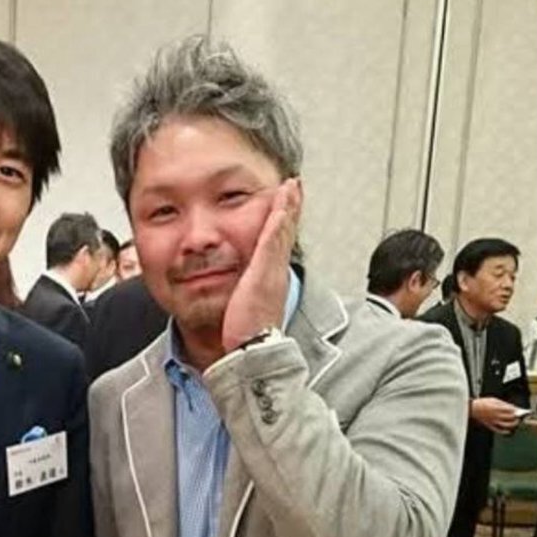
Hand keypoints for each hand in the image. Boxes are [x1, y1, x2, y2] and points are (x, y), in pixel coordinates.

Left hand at [221, 178, 302, 354]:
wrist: (252, 352)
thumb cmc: (245, 335)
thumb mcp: (246, 307)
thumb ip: (245, 296)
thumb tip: (242, 296)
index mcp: (269, 278)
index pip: (277, 244)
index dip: (283, 223)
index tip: (285, 203)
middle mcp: (275, 272)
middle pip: (285, 233)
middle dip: (290, 208)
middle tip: (294, 185)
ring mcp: (272, 271)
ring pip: (282, 232)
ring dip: (288, 207)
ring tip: (292, 186)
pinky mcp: (266, 272)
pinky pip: (274, 240)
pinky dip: (279, 221)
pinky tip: (281, 204)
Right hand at [470, 396, 522, 432]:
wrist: (472, 408)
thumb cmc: (482, 403)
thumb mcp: (493, 399)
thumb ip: (503, 403)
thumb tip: (511, 407)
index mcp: (497, 408)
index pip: (511, 410)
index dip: (516, 411)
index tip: (520, 410)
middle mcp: (497, 415)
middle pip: (510, 418)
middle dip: (516, 417)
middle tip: (519, 416)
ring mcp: (494, 421)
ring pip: (506, 425)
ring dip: (513, 424)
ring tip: (516, 422)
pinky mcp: (490, 425)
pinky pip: (499, 430)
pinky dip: (504, 432)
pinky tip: (508, 431)